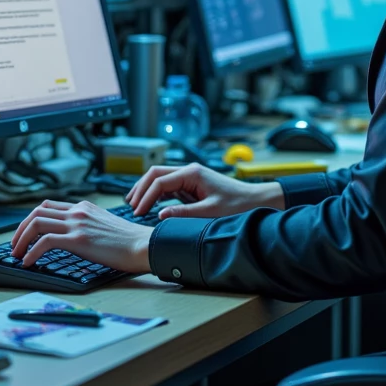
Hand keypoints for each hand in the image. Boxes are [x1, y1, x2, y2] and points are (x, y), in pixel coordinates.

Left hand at [11, 200, 151, 273]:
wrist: (144, 245)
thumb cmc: (129, 241)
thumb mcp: (104, 226)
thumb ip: (87, 226)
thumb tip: (72, 239)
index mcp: (84, 207)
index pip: (48, 206)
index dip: (30, 220)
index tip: (24, 235)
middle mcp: (78, 211)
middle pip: (36, 212)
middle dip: (20, 230)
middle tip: (15, 246)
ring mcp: (77, 223)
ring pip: (36, 223)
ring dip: (21, 240)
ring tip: (17, 255)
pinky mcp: (79, 239)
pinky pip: (45, 241)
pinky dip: (32, 252)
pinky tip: (29, 263)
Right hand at [127, 163, 285, 220]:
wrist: (255, 200)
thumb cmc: (237, 205)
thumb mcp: (210, 212)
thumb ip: (184, 213)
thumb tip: (159, 215)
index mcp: (192, 173)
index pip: (160, 181)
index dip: (146, 197)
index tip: (138, 212)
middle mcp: (189, 171)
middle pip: (155, 174)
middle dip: (141, 189)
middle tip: (131, 206)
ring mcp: (190, 177)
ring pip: (160, 178)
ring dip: (147, 189)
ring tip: (134, 204)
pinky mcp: (192, 185)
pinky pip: (169, 186)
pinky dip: (157, 194)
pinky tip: (150, 205)